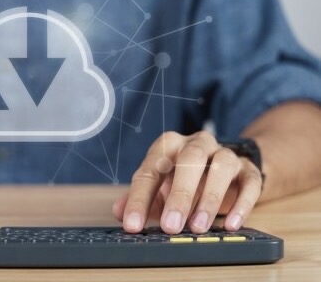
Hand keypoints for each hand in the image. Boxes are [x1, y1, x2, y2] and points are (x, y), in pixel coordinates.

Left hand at [113, 131, 262, 233]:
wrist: (227, 169)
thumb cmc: (184, 179)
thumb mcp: (159, 188)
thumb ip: (140, 199)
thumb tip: (119, 212)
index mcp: (168, 146)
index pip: (150, 170)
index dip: (139, 199)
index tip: (132, 224)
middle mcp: (196, 144)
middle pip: (189, 160)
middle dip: (179, 195)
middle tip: (171, 226)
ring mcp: (224, 154)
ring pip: (220, 168)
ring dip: (209, 198)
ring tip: (198, 226)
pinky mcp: (248, 169)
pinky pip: (250, 181)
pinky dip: (242, 203)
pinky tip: (231, 223)